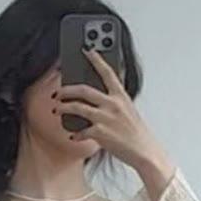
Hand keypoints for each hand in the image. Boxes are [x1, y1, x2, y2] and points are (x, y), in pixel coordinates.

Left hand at [57, 48, 169, 174]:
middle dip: (66, 90)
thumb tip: (97, 95)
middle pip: (83, 90)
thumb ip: (115, 99)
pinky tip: (72, 135)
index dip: (96, 59)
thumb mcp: (128, 109)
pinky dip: (74, 133)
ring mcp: (105, 118)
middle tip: (57, 92)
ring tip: (56, 109)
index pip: (107, 72)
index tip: (86, 50)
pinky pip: (80, 131)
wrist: (143, 150)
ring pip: (77, 107)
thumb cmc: (135, 132)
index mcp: (120, 95)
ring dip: (63, 107)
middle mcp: (112, 104)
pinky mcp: (100, 133)